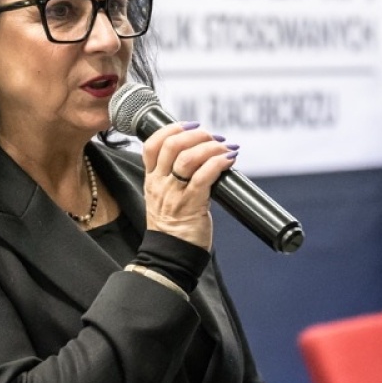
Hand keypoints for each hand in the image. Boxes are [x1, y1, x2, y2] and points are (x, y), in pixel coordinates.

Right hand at [140, 122, 236, 249]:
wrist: (171, 256)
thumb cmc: (174, 228)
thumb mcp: (165, 198)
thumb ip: (175, 177)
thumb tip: (201, 156)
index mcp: (151, 180)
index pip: (151, 144)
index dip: (171, 129)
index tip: (190, 125)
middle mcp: (159, 184)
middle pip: (171, 145)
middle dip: (195, 134)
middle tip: (212, 136)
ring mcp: (174, 194)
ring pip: (188, 158)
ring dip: (210, 147)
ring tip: (224, 147)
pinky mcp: (191, 204)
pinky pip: (204, 176)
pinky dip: (219, 162)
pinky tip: (229, 160)